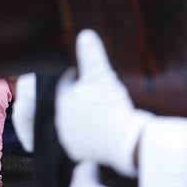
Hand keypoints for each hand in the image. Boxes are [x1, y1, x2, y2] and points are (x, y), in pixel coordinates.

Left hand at [55, 30, 151, 176]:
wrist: (127, 142)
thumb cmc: (112, 107)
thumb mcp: (102, 76)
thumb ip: (91, 55)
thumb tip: (85, 34)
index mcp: (61, 100)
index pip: (65, 84)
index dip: (78, 79)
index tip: (90, 78)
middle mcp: (59, 120)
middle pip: (68, 104)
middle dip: (79, 98)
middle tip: (97, 96)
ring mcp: (68, 138)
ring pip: (73, 122)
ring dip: (82, 117)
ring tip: (100, 112)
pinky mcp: (77, 152)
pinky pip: (79, 141)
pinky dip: (87, 135)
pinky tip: (99, 130)